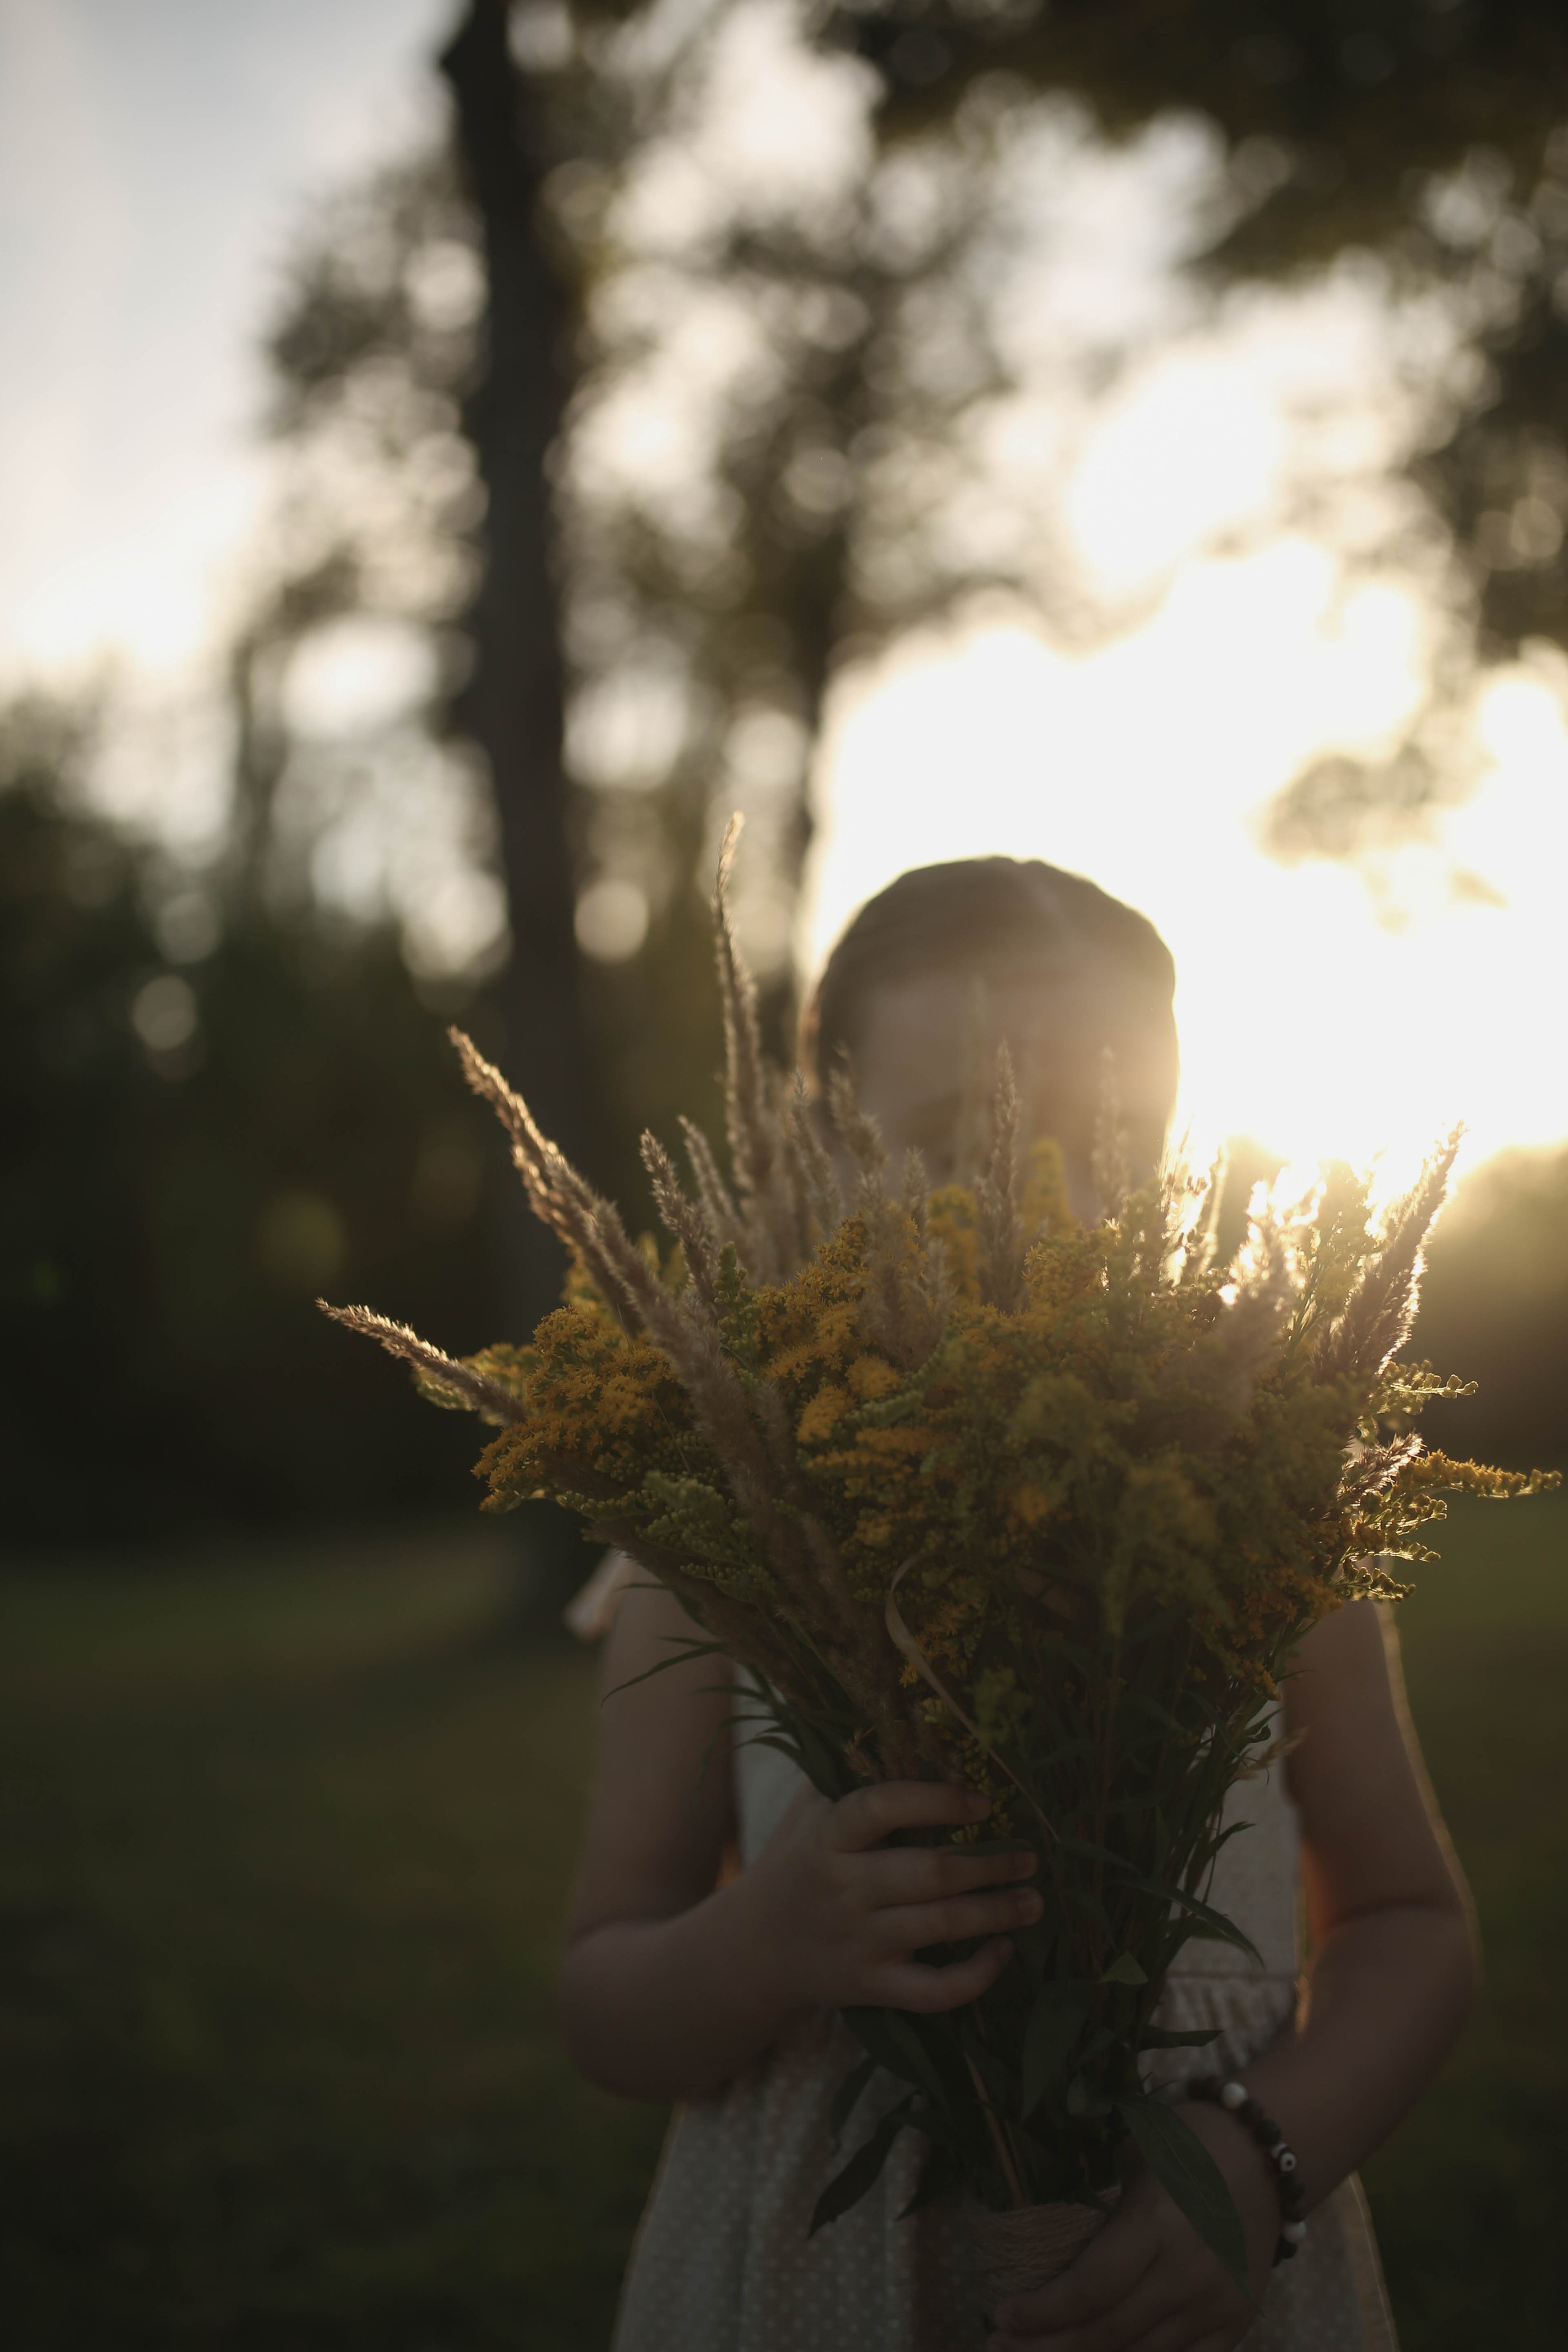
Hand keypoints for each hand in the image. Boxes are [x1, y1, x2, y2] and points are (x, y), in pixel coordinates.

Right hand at [739, 1778, 1040, 2015]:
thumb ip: (851, 1772)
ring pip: (940, 1927)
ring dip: (997, 1912)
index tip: (982, 1802)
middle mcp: (845, 1888)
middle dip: (988, 1865)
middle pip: (928, 1873)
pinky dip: (975, 1977)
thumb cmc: (797, 1860)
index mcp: (829, 1836)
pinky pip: (932, 1991)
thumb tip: (918, 1725)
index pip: (881, 1808)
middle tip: (1030, 1856)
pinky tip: (1003, 1952)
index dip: (936, 1801)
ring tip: (1035, 1900)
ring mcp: (860, 1941)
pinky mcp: (872, 1987)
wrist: (755, 1947)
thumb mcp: (810, 1810)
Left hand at [988, 2104, 1279, 2351]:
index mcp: (1157, 2223)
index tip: (1000, 2315)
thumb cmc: (1187, 2140)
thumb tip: (1036, 2231)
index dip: (1042, 2312)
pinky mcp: (1236, 2323)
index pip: (1091, 2287)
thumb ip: (1095, 2200)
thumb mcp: (1133, 2153)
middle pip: (1108, 2332)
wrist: (1267, 2153)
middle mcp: (1189, 2272)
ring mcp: (1217, 2304)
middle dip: (1047, 2349)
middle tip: (998, 2348)